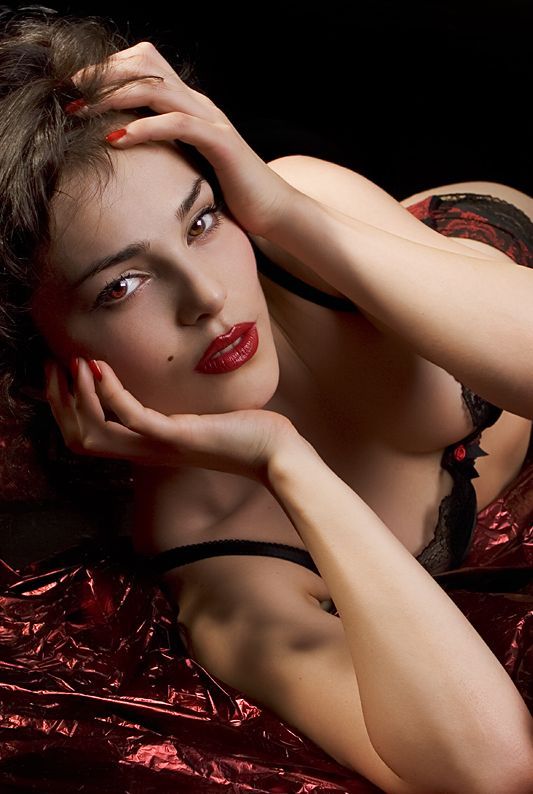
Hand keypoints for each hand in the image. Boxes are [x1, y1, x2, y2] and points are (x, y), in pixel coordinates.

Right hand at [44, 356, 298, 485]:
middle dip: (59, 403)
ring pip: (94, 433)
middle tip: (53, 368)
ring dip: (77, 396)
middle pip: (80, 439)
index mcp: (148, 447)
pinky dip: (109, 393)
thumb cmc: (244, 433)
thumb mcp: (200, 420)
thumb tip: (169, 388)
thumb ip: (176, 411)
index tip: (62, 375)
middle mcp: (147, 450)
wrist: (276, 453)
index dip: (67, 409)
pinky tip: (100, 367)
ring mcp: (159, 445)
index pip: (89, 438)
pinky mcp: (176, 436)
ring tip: (73, 364)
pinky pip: (130, 416)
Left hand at [68, 41, 297, 237]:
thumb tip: (122, 147)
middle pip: (145, 65)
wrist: (273, 210)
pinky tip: (119, 138)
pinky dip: (145, 127)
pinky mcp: (220, 143)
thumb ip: (163, 147)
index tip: (76, 88)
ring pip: (156, 89)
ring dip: (114, 96)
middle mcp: (199, 103)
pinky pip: (178, 124)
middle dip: (103, 74)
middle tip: (70, 92)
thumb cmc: (229, 191)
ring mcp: (211, 120)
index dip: (107, 68)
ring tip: (82, 111)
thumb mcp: (188, 162)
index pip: (144, 64)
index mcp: (190, 104)